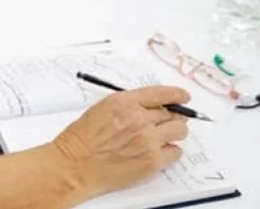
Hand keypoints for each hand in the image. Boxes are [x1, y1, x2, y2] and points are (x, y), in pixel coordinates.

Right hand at [51, 86, 190, 198]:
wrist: (75, 165)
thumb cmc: (82, 139)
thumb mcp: (103, 108)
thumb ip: (128, 105)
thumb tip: (150, 106)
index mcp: (126, 102)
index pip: (162, 94)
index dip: (176, 95)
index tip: (183, 97)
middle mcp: (140, 119)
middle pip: (173, 113)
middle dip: (173, 116)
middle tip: (169, 121)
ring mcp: (148, 141)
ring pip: (179, 131)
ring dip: (175, 132)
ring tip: (164, 137)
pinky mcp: (152, 161)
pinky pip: (175, 152)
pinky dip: (170, 151)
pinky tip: (159, 152)